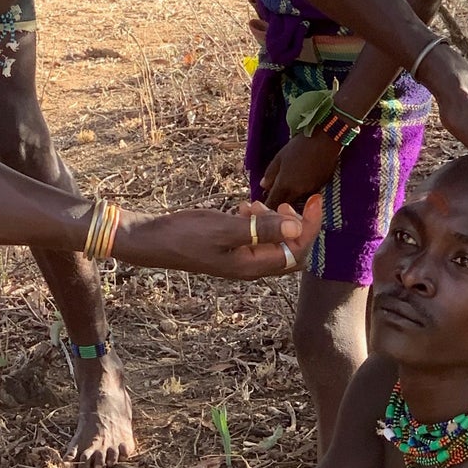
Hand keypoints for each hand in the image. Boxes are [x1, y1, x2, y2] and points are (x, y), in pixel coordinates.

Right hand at [119, 195, 321, 276]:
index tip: (315, 200)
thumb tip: (296, 227)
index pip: (297, 251)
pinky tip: (242, 208)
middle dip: (295, 225)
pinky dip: (257, 222)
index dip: (310, 227)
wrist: (152, 240)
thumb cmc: (185, 235)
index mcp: (253, 267)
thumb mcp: (225, 228)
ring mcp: (240, 259)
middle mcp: (250, 267)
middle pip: (290, 250)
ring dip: (274, 222)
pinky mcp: (230, 249)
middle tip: (285, 203)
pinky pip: (256, 238)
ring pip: (273, 242)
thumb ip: (261, 229)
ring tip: (255, 204)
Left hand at [261, 133, 343, 208]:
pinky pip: (308, 194)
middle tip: (275, 197)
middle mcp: (297, 191)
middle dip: (279, 204)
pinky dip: (302, 192)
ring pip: (297, 200)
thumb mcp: (279, 157)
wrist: (325, 140)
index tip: (264, 207)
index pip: (272, 204)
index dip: (267, 207)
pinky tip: (301, 182)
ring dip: (292, 198)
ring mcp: (310, 190)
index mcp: (285, 184)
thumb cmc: (299, 146)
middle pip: (285, 204)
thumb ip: (270, 174)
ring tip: (289, 187)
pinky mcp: (320, 186)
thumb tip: (263, 186)